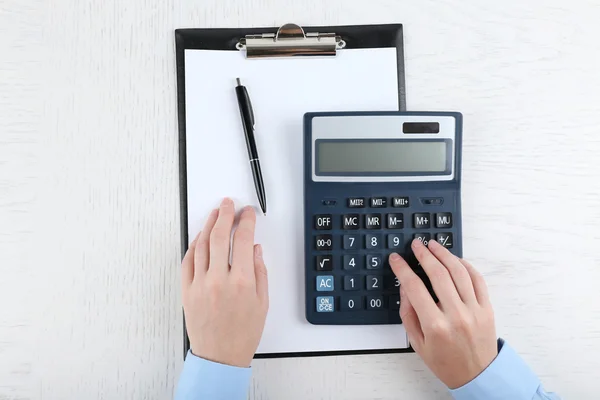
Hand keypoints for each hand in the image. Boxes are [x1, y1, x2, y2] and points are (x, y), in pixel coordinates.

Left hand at [181, 198, 268, 367]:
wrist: (220, 356)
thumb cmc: (243, 333)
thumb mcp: (262, 302)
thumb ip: (260, 272)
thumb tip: (255, 249)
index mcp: (241, 282)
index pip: (243, 240)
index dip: (246, 222)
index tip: (248, 213)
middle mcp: (219, 280)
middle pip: (219, 236)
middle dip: (225, 215)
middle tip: (228, 204)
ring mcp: (200, 284)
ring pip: (201, 245)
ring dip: (208, 225)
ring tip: (214, 215)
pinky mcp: (186, 291)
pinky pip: (187, 261)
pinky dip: (193, 246)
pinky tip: (199, 238)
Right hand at [389, 239, 496, 388]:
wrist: (477, 376)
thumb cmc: (445, 361)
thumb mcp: (417, 342)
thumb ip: (408, 313)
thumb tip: (405, 287)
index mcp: (435, 325)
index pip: (414, 287)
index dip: (402, 269)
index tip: (396, 259)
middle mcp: (455, 315)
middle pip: (438, 274)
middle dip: (424, 255)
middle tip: (417, 245)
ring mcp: (474, 310)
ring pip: (459, 272)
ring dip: (445, 255)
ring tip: (434, 245)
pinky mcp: (487, 309)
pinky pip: (477, 280)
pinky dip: (466, 266)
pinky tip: (455, 259)